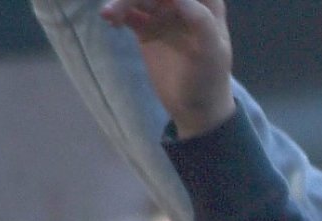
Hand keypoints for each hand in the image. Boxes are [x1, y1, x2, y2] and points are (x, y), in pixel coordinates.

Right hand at [99, 0, 234, 137]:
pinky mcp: (146, 27)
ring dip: (123, 1)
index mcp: (206, 2)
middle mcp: (183, 3)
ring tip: (109, 14)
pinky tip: (110, 19)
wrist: (195, 108)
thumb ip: (199, 20)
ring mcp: (163, 13)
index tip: (153, 1)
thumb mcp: (211, 51)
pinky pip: (128, 11)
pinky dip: (117, 12)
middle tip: (123, 5)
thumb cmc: (209, 78)